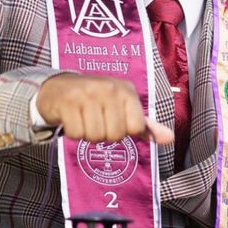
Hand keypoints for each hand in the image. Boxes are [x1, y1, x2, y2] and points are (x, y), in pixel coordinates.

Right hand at [36, 74, 173, 144]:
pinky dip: (73, 133)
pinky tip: (72, 119)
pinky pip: (77, 134)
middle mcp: (109, 89)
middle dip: (104, 135)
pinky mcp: (68, 101)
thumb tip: (169, 139)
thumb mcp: (122, 108)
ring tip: (84, 119)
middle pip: (115, 135)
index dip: (123, 132)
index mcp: (126, 90)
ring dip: (87, 134)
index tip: (113, 121)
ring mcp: (87, 93)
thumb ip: (145, 125)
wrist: (57, 88)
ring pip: (95, 136)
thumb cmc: (95, 101)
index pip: (136, 128)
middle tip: (96, 121)